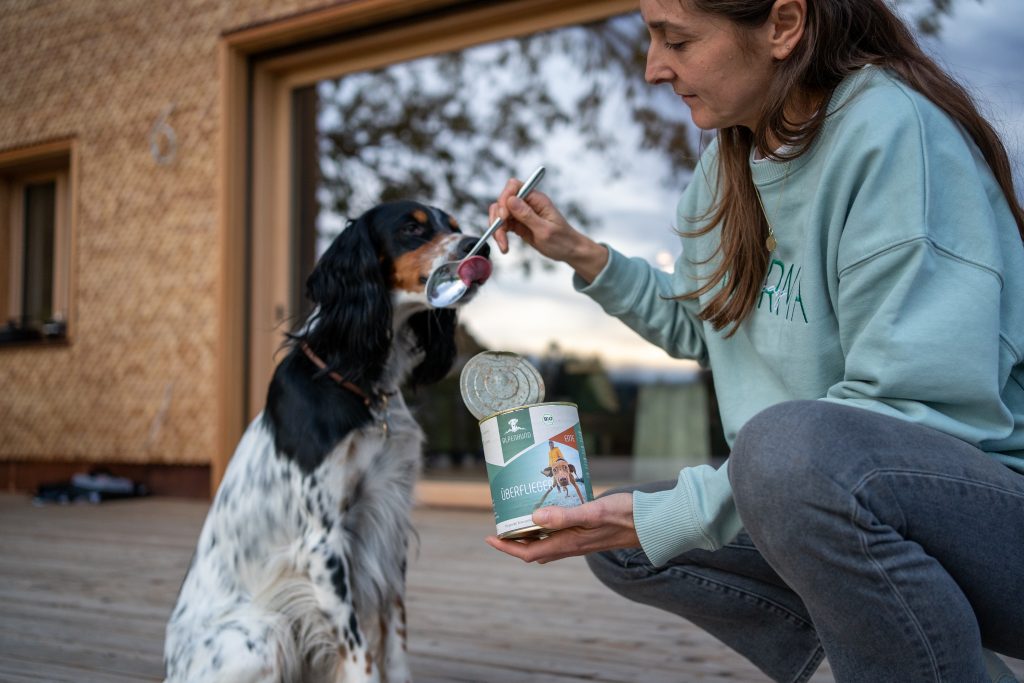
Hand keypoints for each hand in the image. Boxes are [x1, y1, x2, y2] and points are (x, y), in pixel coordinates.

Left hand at [485, 492, 638, 563]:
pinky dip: (545, 528)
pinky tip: (547, 512)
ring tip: (517, 520)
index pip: (529, 552)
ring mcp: (580, 541)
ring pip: (546, 544)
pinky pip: (559, 535)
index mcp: (569, 543)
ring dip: (528, 536)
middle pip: (534, 550)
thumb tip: (534, 517)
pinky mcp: (587, 533)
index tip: (490, 538)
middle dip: (514, 543)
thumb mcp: (593, 512)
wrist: (650, 522)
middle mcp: (572, 545)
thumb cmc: (624, 516)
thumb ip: (565, 516)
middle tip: (499, 527)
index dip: (507, 548)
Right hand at [489, 177, 608, 282]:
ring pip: (500, 214)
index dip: (504, 198)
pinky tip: (505, 247)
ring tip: (503, 246)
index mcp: (537, 199)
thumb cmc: (562, 241)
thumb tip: (511, 200)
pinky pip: (503, 225)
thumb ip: (527, 215)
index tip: (504, 217)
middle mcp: (528, 203)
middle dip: (498, 218)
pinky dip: (500, 235)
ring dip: (497, 229)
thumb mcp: (545, 230)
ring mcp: (521, 213)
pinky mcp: (518, 224)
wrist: (569, 251)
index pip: (514, 186)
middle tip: (501, 235)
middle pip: (503, 201)